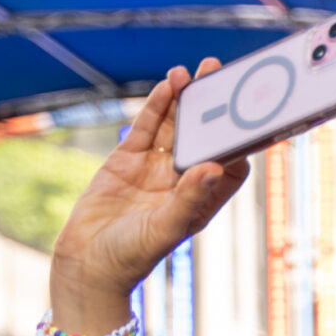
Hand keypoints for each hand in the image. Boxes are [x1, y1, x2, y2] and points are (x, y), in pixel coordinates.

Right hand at [50, 60, 250, 314]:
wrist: (87, 264)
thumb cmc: (132, 257)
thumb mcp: (165, 228)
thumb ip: (189, 198)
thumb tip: (213, 167)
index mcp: (201, 200)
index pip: (229, 165)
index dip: (239, 142)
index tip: (248, 117)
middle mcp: (181, 182)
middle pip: (203, 137)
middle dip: (211, 108)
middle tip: (219, 73)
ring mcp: (153, 169)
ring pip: (173, 127)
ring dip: (183, 100)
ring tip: (191, 72)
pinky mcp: (125, 161)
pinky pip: (145, 128)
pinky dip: (155, 107)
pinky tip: (167, 85)